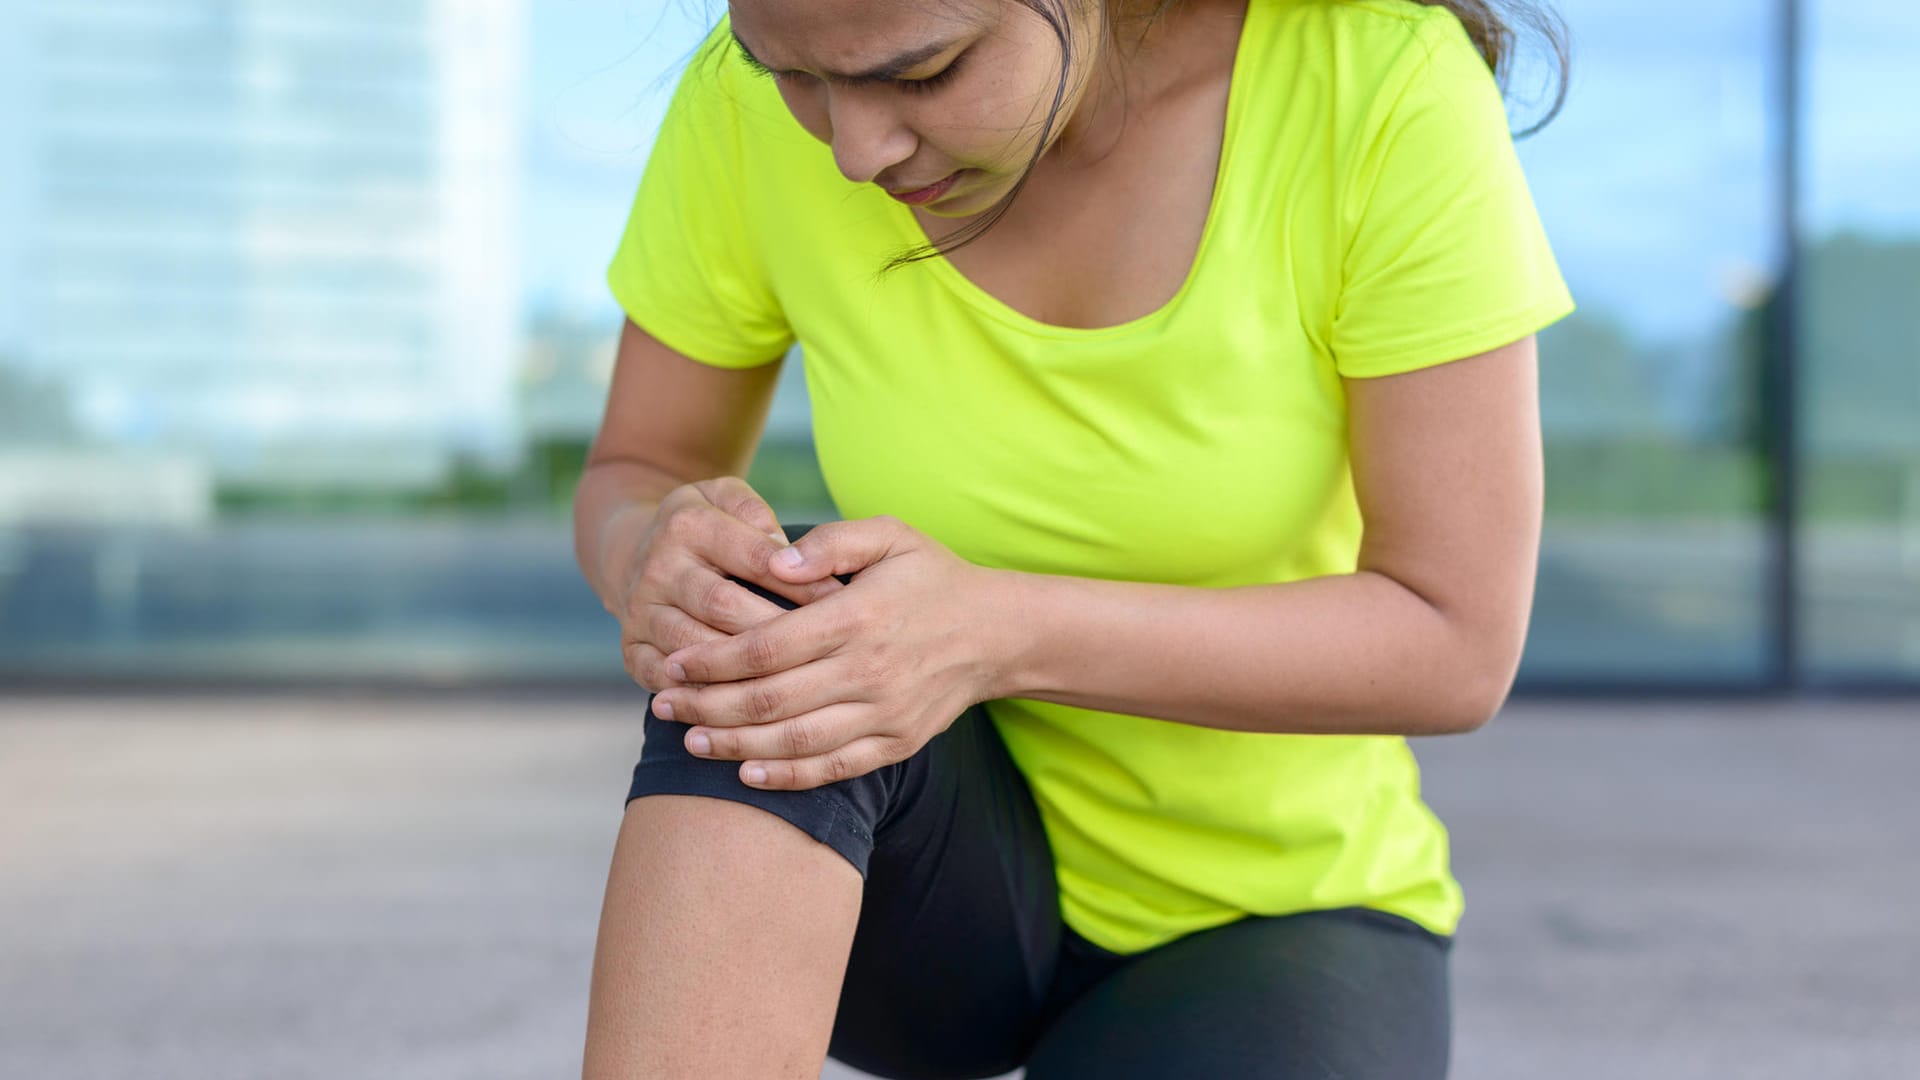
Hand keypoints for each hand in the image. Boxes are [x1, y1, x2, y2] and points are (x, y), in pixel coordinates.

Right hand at [615, 477, 844, 692]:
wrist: (637, 553)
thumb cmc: (710, 528)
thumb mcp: (728, 498)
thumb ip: (757, 512)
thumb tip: (786, 554)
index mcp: (688, 525)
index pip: (755, 558)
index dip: (801, 583)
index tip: (843, 603)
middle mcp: (658, 569)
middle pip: (724, 607)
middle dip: (778, 632)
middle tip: (827, 653)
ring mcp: (640, 614)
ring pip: (697, 650)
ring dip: (745, 672)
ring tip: (795, 686)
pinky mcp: (632, 650)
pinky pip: (668, 681)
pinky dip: (705, 697)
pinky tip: (748, 709)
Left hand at [649, 515, 1003, 790]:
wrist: (997, 633)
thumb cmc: (933, 577)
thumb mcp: (890, 535)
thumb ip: (831, 541)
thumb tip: (773, 558)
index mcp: (857, 617)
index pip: (767, 647)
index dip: (713, 660)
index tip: (675, 663)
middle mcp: (869, 670)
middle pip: (770, 700)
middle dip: (707, 706)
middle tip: (663, 706)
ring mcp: (884, 713)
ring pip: (795, 740)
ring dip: (735, 745)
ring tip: (691, 740)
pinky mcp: (896, 743)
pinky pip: (833, 768)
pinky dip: (787, 775)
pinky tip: (747, 772)